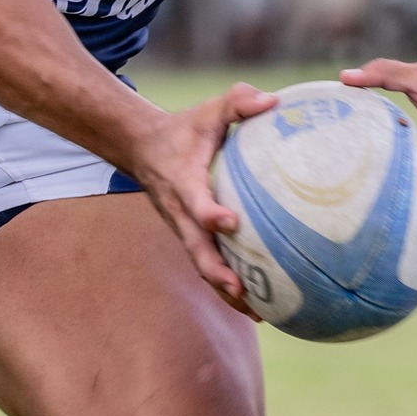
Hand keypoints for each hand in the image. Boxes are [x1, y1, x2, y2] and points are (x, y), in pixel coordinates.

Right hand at [123, 83, 278, 310]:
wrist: (143, 148)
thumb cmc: (185, 129)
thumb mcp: (208, 110)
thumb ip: (237, 102)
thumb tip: (273, 101)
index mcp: (183, 184)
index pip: (194, 202)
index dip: (209, 214)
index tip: (230, 222)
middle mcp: (180, 214)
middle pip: (196, 250)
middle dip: (217, 273)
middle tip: (243, 290)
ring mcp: (183, 230)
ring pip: (202, 266)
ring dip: (226, 291)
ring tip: (260, 314)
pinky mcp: (189, 237)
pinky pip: (208, 266)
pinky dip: (228, 288)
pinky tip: (258, 306)